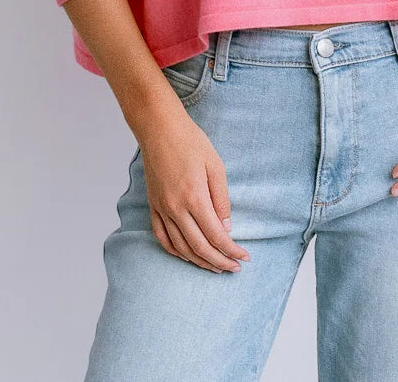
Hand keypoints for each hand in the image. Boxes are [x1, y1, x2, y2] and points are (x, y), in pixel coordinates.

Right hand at [137, 101, 251, 273]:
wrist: (160, 129)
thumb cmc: (191, 142)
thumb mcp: (216, 166)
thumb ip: (222, 200)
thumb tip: (226, 227)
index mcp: (195, 197)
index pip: (216, 236)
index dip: (231, 251)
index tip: (244, 257)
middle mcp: (175, 208)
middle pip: (199, 247)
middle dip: (219, 262)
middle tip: (234, 268)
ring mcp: (161, 209)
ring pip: (180, 247)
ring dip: (199, 261)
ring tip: (215, 266)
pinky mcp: (153, 206)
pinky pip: (162, 237)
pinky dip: (175, 252)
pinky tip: (187, 256)